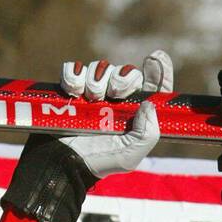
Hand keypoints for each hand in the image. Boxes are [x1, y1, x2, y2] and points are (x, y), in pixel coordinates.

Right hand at [57, 51, 172, 178]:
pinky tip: (74, 91)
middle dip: (123, 76)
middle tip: (115, 92)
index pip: (153, 89)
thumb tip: (150, 105)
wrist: (62, 161)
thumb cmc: (99, 161)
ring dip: (97, 79)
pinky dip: (74, 75)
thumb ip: (147, 135)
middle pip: (126, 72)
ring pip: (101, 68)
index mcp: (135, 115)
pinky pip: (74, 68)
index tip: (155, 60)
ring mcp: (94, 93)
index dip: (158, 71)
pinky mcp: (71, 88)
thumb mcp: (129, 156)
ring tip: (91, 98)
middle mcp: (117, 101)